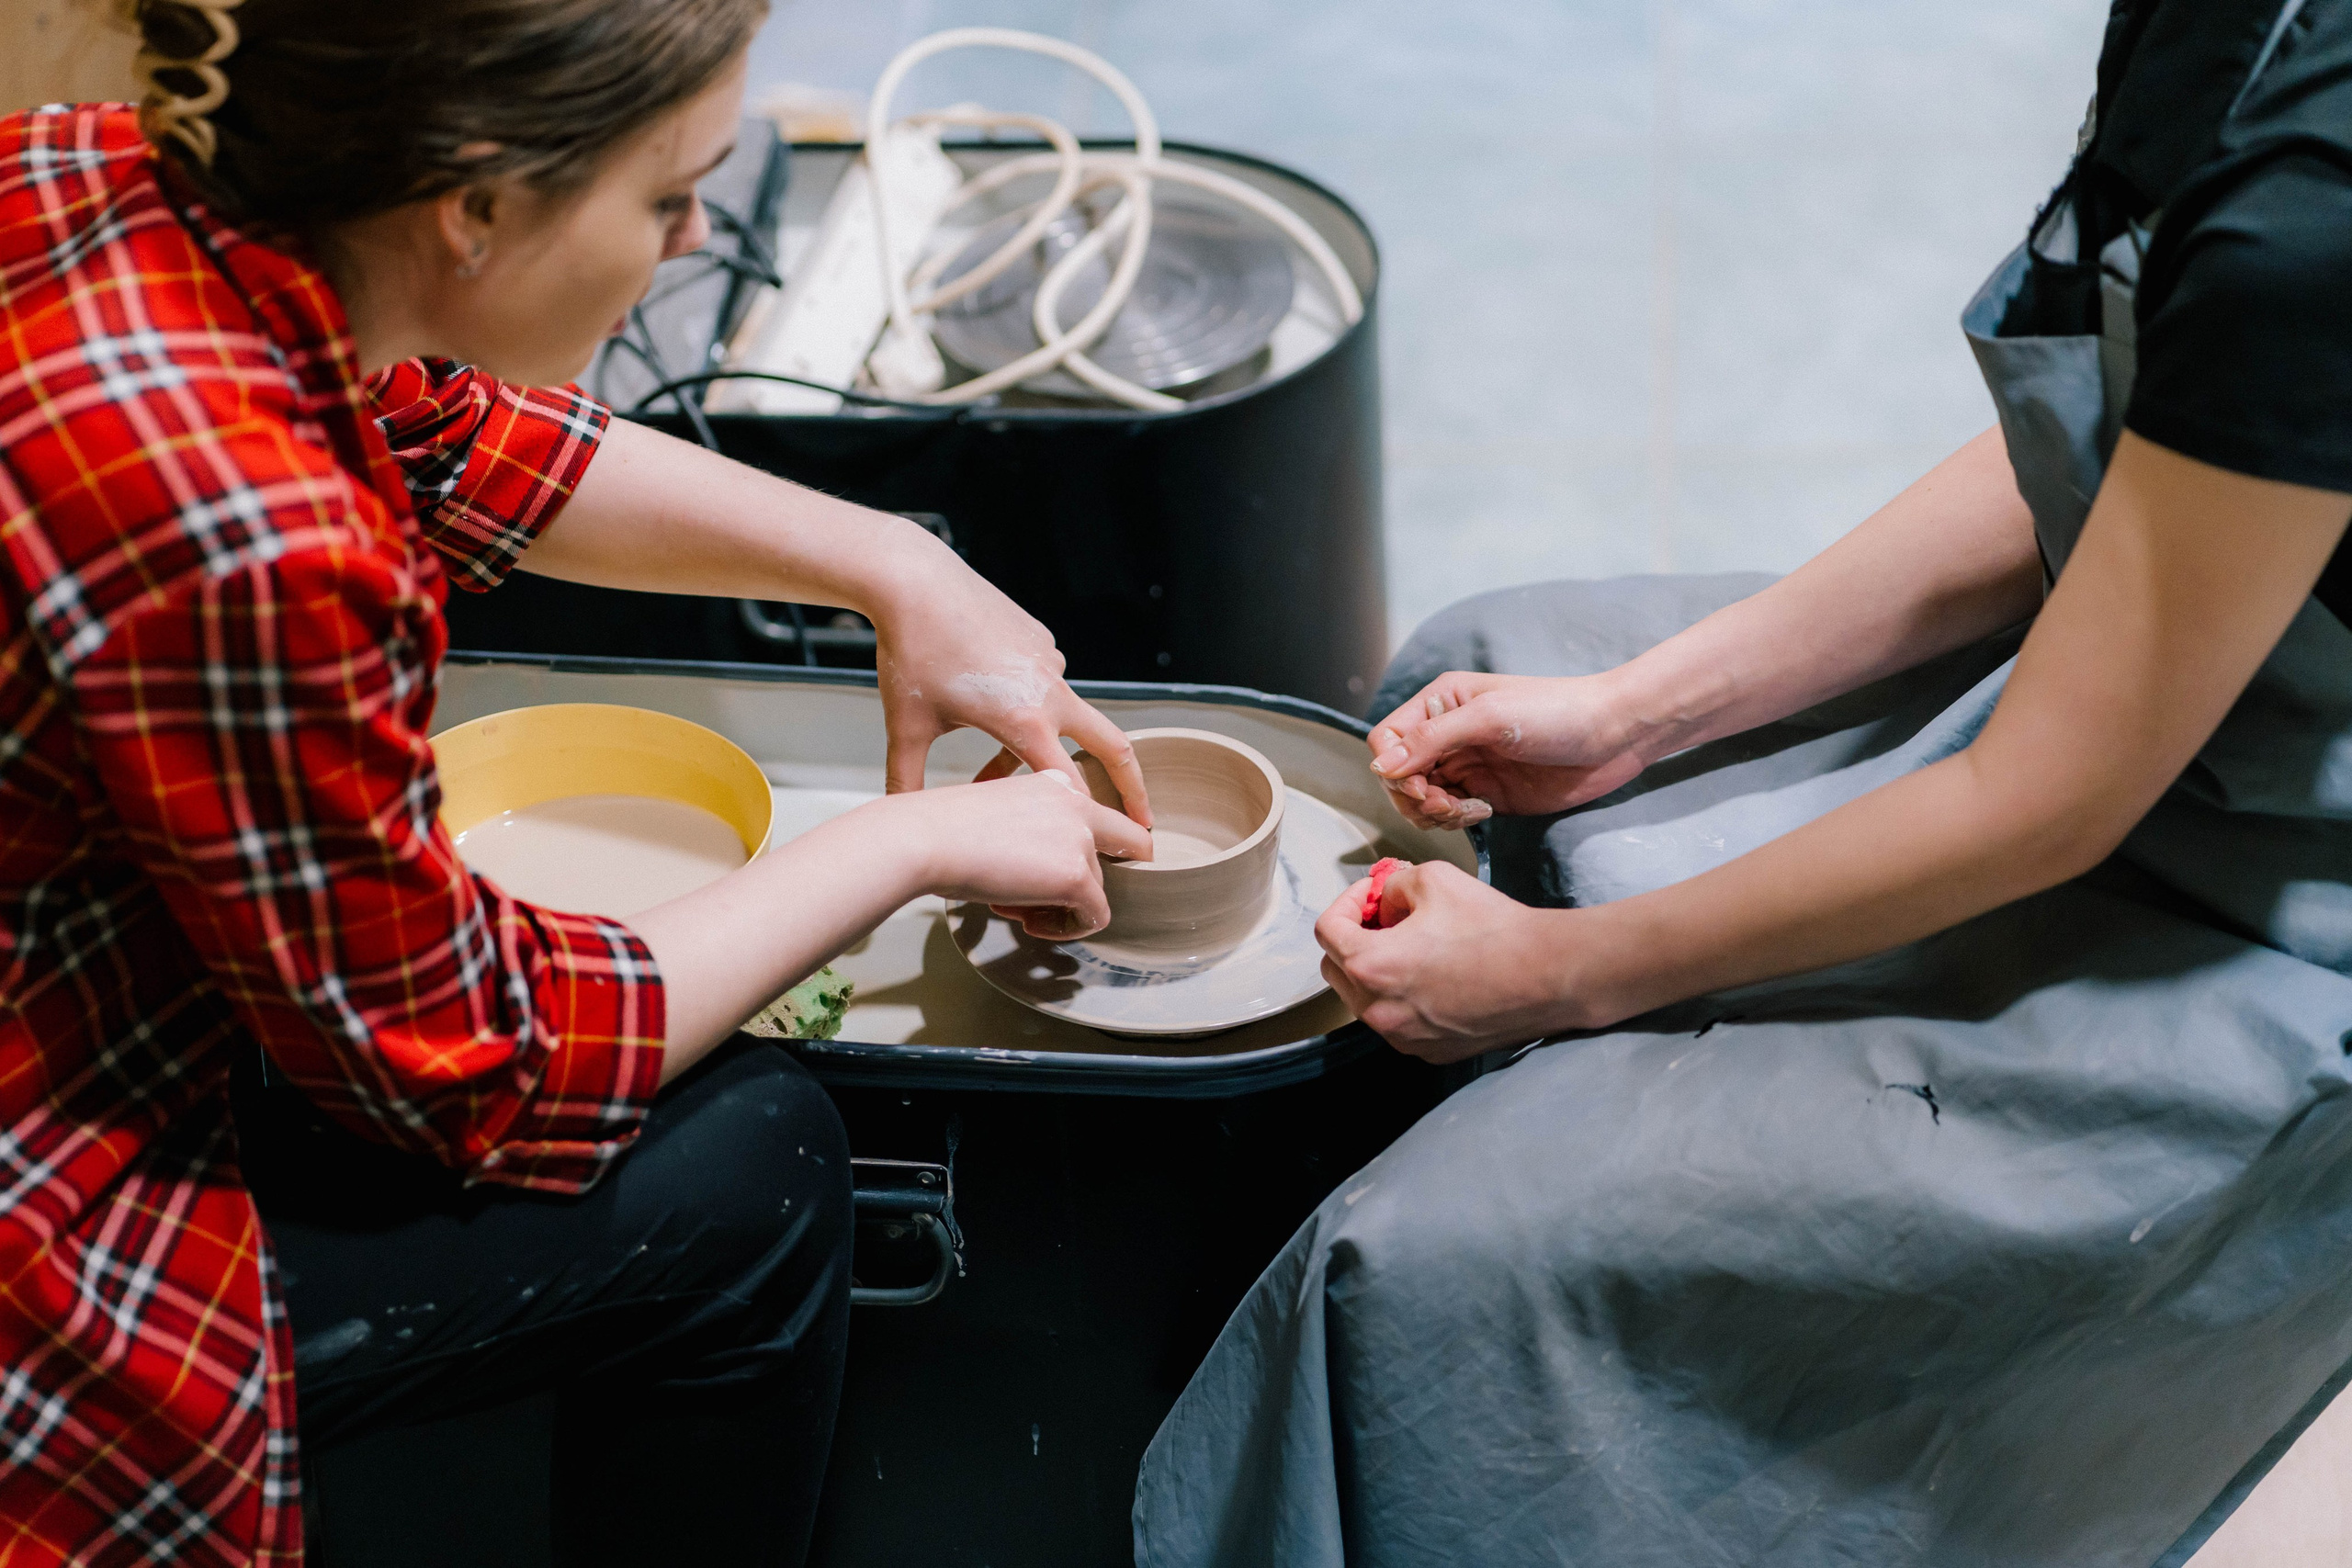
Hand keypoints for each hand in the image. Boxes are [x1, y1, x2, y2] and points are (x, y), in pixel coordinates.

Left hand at [870, 542, 1150, 824]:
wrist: (917, 583)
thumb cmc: (913, 655)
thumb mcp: (908, 728)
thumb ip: (908, 781)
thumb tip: (898, 818)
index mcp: (1025, 722)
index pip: (1072, 787)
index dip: (1086, 822)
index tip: (1105, 850)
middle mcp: (1050, 693)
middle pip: (1112, 747)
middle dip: (1133, 788)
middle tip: (1145, 822)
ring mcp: (1051, 663)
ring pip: (1065, 716)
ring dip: (1047, 744)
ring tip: (996, 762)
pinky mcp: (1043, 640)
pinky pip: (1046, 683)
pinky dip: (1028, 703)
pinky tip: (983, 695)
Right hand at [871, 769, 1152, 939]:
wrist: (923, 839)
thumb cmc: (941, 827)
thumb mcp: (994, 811)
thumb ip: (1030, 826)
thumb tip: (1040, 868)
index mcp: (1055, 782)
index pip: (1096, 816)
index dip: (1081, 849)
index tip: (1049, 870)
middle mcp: (1077, 803)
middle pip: (1111, 852)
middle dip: (1076, 879)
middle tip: (1034, 894)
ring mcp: (1081, 838)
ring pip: (1097, 888)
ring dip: (1059, 905)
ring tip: (1011, 905)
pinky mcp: (1077, 875)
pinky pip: (1095, 916)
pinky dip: (1068, 928)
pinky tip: (1029, 922)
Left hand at [1314, 860, 1578, 1061]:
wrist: (1547, 975)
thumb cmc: (1493, 926)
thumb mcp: (1434, 878)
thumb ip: (1392, 885)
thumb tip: (1382, 901)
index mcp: (1372, 967)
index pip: (1327, 931)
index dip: (1346, 902)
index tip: (1370, 893)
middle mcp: (1379, 1011)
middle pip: (1335, 969)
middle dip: (1353, 938)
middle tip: (1384, 917)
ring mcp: (1403, 1038)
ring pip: (1364, 1000)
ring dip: (1376, 970)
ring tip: (1413, 946)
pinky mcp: (1428, 1052)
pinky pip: (1397, 1022)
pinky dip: (1402, 998)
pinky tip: (1434, 976)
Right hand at [1367, 672, 1644, 829]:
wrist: (1612, 736)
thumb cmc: (1556, 712)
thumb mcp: (1489, 718)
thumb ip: (1432, 740)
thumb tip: (1382, 767)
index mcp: (1441, 702)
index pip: (1387, 738)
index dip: (1394, 768)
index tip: (1423, 786)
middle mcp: (1447, 733)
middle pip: (1399, 775)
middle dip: (1416, 797)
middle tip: (1447, 804)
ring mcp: (1466, 765)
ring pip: (1420, 799)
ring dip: (1434, 812)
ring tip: (1469, 809)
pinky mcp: (1485, 793)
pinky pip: (1448, 814)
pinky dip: (1455, 820)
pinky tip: (1484, 811)